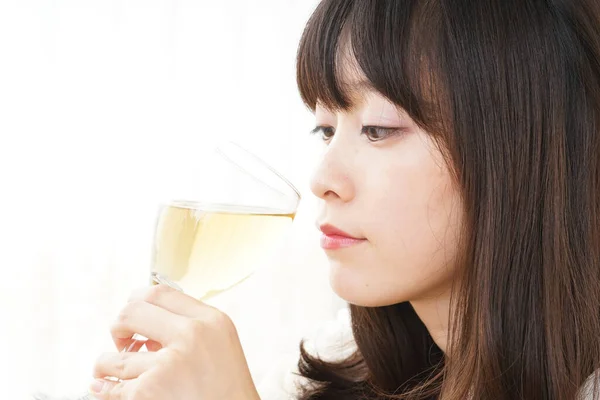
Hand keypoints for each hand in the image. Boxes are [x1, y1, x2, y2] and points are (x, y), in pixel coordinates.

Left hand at [90, 284, 259, 399]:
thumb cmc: (228, 387)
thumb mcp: (220, 343)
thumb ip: (188, 326)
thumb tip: (144, 328)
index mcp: (209, 320)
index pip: (159, 292)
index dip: (137, 300)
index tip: (132, 313)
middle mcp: (190, 335)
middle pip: (131, 312)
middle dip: (118, 327)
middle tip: (121, 341)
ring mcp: (168, 364)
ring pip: (113, 358)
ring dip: (105, 365)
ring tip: (109, 372)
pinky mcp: (150, 391)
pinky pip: (112, 388)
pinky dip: (105, 390)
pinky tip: (106, 389)